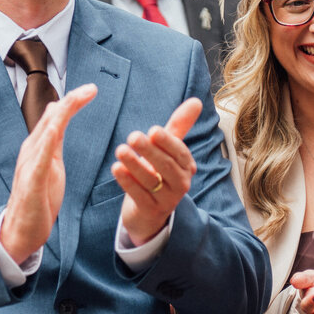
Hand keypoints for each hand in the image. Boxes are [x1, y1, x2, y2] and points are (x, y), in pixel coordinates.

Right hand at [0, 84, 97, 264]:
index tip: (92, 89)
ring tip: (74, 100)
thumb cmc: (38, 197)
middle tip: (91, 88)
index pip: (57, 117)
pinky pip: (38, 159)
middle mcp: (32, 150)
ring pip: (45, 133)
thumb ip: (53, 139)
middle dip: (71, 102)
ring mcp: (30, 164)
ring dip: (60, 115)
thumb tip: (56, 114)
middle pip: (52, 119)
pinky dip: (45, 143)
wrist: (22, 229)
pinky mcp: (31, 181)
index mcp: (40, 146)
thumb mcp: (50, 162)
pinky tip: (52, 130)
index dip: (73, 101)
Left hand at [112, 97, 201, 245]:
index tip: (152, 130)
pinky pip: (139, 195)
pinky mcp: (150, 211)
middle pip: (166, 166)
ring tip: (120, 150)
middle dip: (150, 151)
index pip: (179, 152)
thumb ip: (179, 126)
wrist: (149, 212)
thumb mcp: (168, 150)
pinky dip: (127, 182)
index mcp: (186, 166)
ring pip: (151, 181)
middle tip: (133, 136)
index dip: (167, 142)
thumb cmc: (159, 174)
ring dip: (135, 164)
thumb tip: (196, 101)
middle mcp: (180, 183)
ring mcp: (166, 200)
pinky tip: (116, 169)